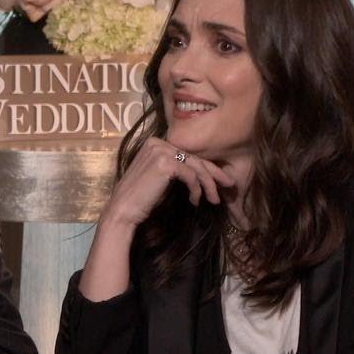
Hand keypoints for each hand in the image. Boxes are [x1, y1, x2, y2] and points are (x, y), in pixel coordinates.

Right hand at [99, 138, 235, 231]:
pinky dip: (196, 189)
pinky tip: (195, 201)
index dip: (207, 167)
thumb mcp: (162, 178)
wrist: (123, 210)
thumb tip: (202, 172)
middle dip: (215, 174)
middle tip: (230, 185)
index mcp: (156, 142)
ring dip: (209, 185)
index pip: (188, 154)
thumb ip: (177, 169)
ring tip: (215, 199)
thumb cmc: (142, 199)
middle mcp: (158, 142)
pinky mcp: (165, 163)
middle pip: (194, 158)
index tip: (221, 179)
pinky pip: (191, 175)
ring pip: (196, 166)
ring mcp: (160, 150)